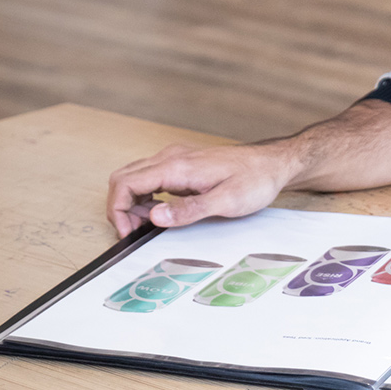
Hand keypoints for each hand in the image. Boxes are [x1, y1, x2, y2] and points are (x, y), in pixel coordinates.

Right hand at [106, 141, 296, 236]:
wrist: (273, 164)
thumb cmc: (255, 180)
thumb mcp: (226, 202)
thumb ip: (188, 210)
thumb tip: (154, 217)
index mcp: (177, 166)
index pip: (127, 183)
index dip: (118, 210)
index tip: (127, 233)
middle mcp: (171, 157)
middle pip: (124, 178)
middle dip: (120, 208)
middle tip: (133, 233)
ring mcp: (175, 159)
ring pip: (134, 178)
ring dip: (132, 204)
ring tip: (147, 227)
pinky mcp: (181, 166)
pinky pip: (150, 179)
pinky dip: (145, 198)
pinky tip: (160, 214)